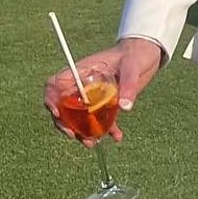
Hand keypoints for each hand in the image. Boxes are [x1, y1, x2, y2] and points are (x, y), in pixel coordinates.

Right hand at [44, 38, 162, 144]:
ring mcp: (92, 95)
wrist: (146, 55)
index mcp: (81, 71)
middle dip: (65, 123)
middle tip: (74, 135)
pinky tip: (116, 136)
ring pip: (79, 117)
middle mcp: (82, 84)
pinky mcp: (105, 104)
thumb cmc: (135, 55)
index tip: (57, 113)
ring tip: (92, 144)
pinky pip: (99, 119)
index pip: (55, 84)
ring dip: (83, 132)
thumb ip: (128, 85)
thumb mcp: (132, 68)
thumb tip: (125, 108)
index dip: (51, 98)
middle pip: (63, 105)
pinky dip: (105, 130)